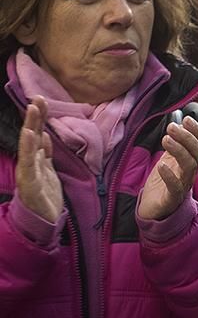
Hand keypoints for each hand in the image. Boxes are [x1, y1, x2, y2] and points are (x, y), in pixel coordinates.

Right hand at [16, 98, 60, 223]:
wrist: (43, 220)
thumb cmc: (44, 195)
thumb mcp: (49, 170)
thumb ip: (45, 153)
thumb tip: (44, 134)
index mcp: (36, 159)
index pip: (38, 134)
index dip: (40, 117)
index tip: (42, 99)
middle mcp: (30, 162)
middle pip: (32, 135)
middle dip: (35, 116)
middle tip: (38, 97)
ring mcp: (28, 172)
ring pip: (29, 145)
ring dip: (31, 126)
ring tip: (33, 109)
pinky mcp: (30, 183)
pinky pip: (29, 163)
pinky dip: (29, 148)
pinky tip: (31, 135)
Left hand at [137, 116, 197, 220]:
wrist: (154, 210)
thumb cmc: (162, 183)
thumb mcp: (168, 159)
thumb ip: (174, 145)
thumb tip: (176, 123)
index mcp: (190, 162)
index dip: (197, 131)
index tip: (187, 118)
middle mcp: (190, 173)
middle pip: (196, 153)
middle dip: (186, 137)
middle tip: (171, 127)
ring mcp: (182, 186)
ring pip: (189, 166)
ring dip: (179, 151)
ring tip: (166, 139)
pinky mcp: (172, 199)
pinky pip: (175, 187)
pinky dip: (170, 176)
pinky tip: (161, 165)